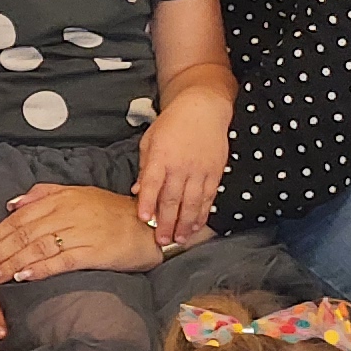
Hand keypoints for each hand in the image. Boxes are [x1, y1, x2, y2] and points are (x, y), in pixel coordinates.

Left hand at [0, 183, 162, 289]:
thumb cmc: (110, 212)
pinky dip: (41, 269)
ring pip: (36, 248)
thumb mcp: (77, 195)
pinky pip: (62, 260)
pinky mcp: (93, 251)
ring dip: (9, 265)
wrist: (148, 225)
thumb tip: (11, 204)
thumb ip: (43, 195)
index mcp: (59, 200)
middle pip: (21, 235)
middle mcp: (65, 214)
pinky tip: (23, 277)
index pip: (17, 219)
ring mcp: (79, 233)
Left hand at [132, 96, 232, 251]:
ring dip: (185, 224)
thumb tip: (137, 190)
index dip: (147, 202)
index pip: (152, 184)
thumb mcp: (150, 141)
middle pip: (172, 199)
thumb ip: (145, 167)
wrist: (203, 109)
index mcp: (161, 157)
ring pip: (192, 203)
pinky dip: (202, 214)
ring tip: (179, 239)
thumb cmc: (172, 124)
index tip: (144, 219)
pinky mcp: (214, 173)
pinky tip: (196, 226)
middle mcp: (181, 166)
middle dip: (166, 222)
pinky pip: (207, 198)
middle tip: (161, 241)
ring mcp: (199, 170)